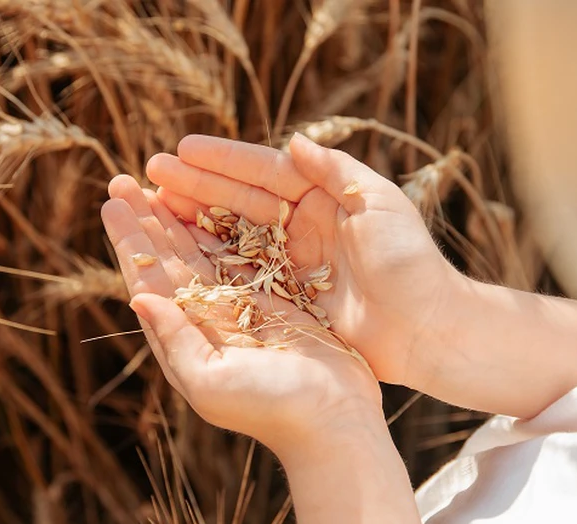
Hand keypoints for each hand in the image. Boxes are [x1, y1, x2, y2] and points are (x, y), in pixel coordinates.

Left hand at [101, 175, 384, 457]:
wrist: (333, 422)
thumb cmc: (270, 409)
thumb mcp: (209, 383)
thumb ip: (174, 341)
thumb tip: (137, 298)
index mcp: (187, 339)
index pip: (150, 281)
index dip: (130, 243)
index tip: (111, 204)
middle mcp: (209, 321)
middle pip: (171, 260)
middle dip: (147, 222)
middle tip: (123, 181)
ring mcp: (243, 309)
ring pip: (204, 253)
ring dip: (180, 220)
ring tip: (158, 184)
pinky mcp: (277, 301)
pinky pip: (246, 256)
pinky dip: (228, 229)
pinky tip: (214, 205)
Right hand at [144, 134, 461, 388]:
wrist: (427, 329)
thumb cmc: (409, 263)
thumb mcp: (379, 204)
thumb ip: (337, 171)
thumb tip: (295, 141)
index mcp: (325, 197)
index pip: (264, 172)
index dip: (222, 161)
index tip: (180, 151)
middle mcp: (303, 226)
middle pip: (239, 200)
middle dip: (195, 187)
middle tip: (149, 175)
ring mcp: (292, 263)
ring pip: (232, 235)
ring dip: (193, 221)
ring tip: (151, 208)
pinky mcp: (287, 298)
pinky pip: (240, 274)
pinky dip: (209, 262)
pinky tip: (177, 253)